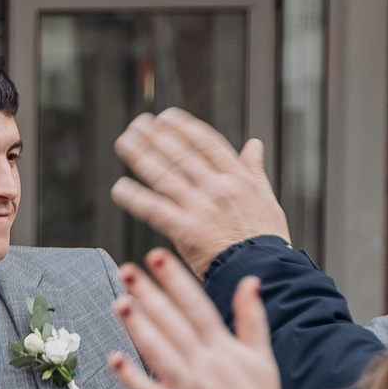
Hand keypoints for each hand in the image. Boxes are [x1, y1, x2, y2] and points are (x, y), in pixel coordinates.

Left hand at [106, 252, 285, 388]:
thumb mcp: (263, 357)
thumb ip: (252, 317)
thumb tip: (251, 282)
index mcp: (223, 348)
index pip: (196, 305)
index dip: (175, 279)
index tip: (157, 257)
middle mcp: (203, 364)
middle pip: (171, 322)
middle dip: (149, 294)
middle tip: (127, 271)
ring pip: (157, 350)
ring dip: (137, 326)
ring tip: (120, 302)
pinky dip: (131, 377)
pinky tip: (115, 359)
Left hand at [109, 110, 291, 275]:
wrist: (265, 271)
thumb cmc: (266, 239)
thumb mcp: (267, 198)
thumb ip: (254, 170)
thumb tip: (254, 144)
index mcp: (239, 178)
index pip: (206, 143)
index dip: (183, 127)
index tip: (165, 117)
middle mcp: (219, 188)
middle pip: (181, 155)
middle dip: (156, 137)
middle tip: (136, 124)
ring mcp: (202, 209)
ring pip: (165, 176)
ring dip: (140, 157)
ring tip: (124, 143)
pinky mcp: (187, 232)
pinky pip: (155, 210)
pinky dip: (135, 197)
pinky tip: (120, 187)